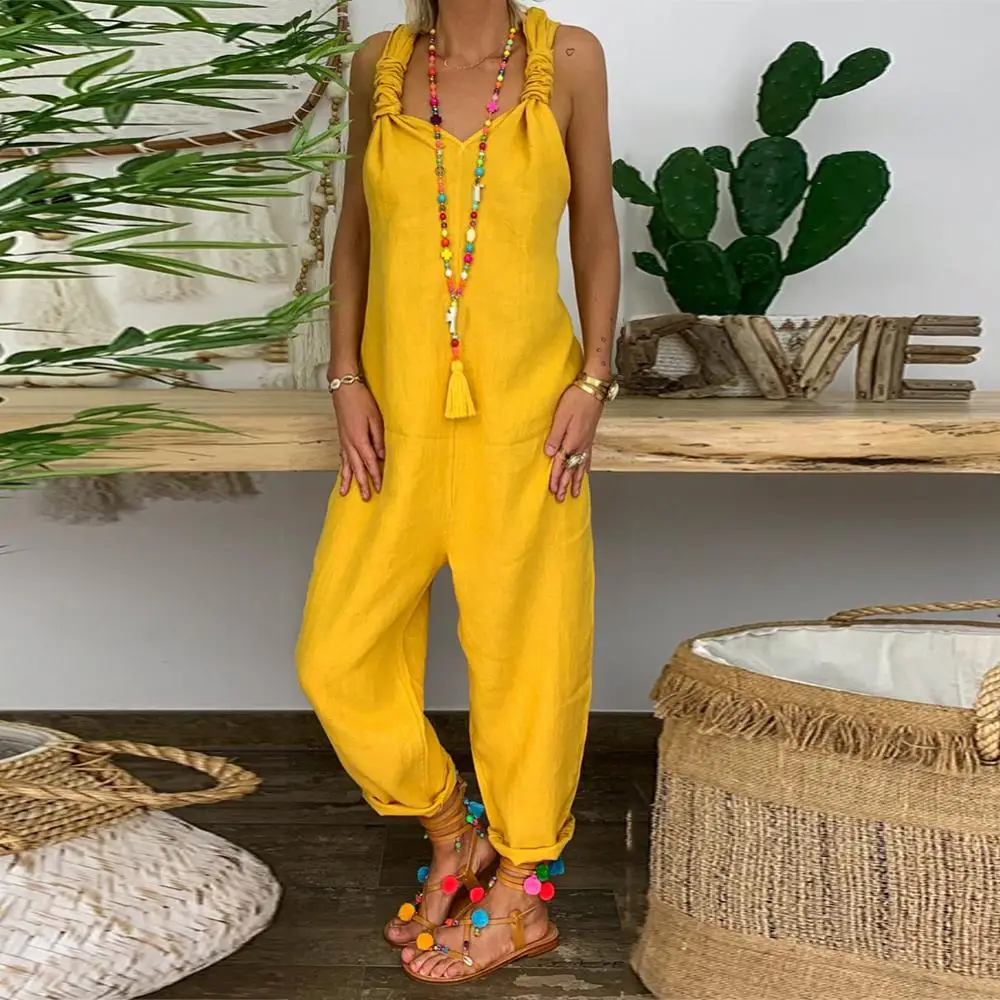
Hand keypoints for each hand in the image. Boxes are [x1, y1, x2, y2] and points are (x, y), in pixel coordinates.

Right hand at [332, 381, 383, 500]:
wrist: (344, 387)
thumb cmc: (361, 400)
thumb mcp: (375, 418)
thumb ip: (379, 438)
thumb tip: (382, 456)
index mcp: (359, 439)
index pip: (370, 463)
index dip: (375, 477)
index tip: (381, 488)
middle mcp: (349, 443)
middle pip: (357, 468)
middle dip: (362, 484)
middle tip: (366, 498)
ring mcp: (344, 441)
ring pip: (347, 465)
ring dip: (348, 479)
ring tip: (346, 493)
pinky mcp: (342, 437)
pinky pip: (342, 457)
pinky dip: (343, 467)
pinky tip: (343, 472)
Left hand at [544, 385, 601, 501]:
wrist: (594, 388)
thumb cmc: (576, 399)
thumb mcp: (560, 417)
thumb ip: (554, 437)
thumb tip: (549, 454)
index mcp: (571, 441)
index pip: (561, 464)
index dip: (556, 478)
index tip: (552, 491)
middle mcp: (580, 445)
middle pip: (571, 469)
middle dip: (565, 484)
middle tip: (561, 498)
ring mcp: (587, 442)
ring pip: (581, 466)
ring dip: (576, 480)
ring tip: (575, 493)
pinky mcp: (590, 436)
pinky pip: (588, 458)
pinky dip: (586, 468)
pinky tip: (585, 473)